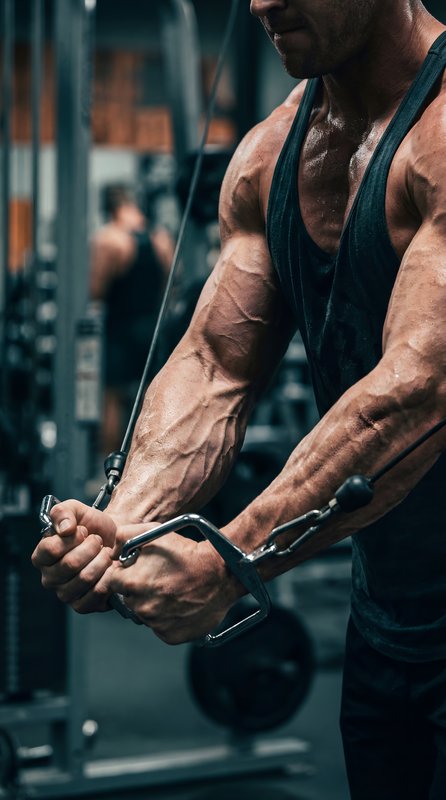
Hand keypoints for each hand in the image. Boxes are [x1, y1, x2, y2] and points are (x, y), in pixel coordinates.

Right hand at [31, 500, 117, 612]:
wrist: (115, 541)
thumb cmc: (93, 528)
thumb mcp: (77, 511)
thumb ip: (63, 512)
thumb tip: (64, 529)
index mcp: (41, 556)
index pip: (50, 549)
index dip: (72, 538)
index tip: (84, 531)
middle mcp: (49, 578)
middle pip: (70, 564)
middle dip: (91, 547)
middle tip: (98, 541)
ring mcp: (65, 594)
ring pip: (85, 578)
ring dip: (102, 560)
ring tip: (106, 552)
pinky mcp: (82, 605)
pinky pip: (97, 593)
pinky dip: (109, 576)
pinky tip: (111, 567)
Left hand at [109, 528, 238, 643]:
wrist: (220, 573)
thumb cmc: (187, 552)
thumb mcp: (154, 532)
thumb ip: (124, 536)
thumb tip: (111, 551)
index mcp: (132, 583)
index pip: (114, 582)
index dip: (126, 574)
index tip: (140, 571)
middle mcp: (141, 607)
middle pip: (128, 600)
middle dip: (138, 590)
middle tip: (159, 580)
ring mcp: (156, 624)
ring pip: (145, 615)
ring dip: (153, 604)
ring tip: (172, 590)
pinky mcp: (170, 636)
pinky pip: (160, 628)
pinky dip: (166, 618)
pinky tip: (179, 604)